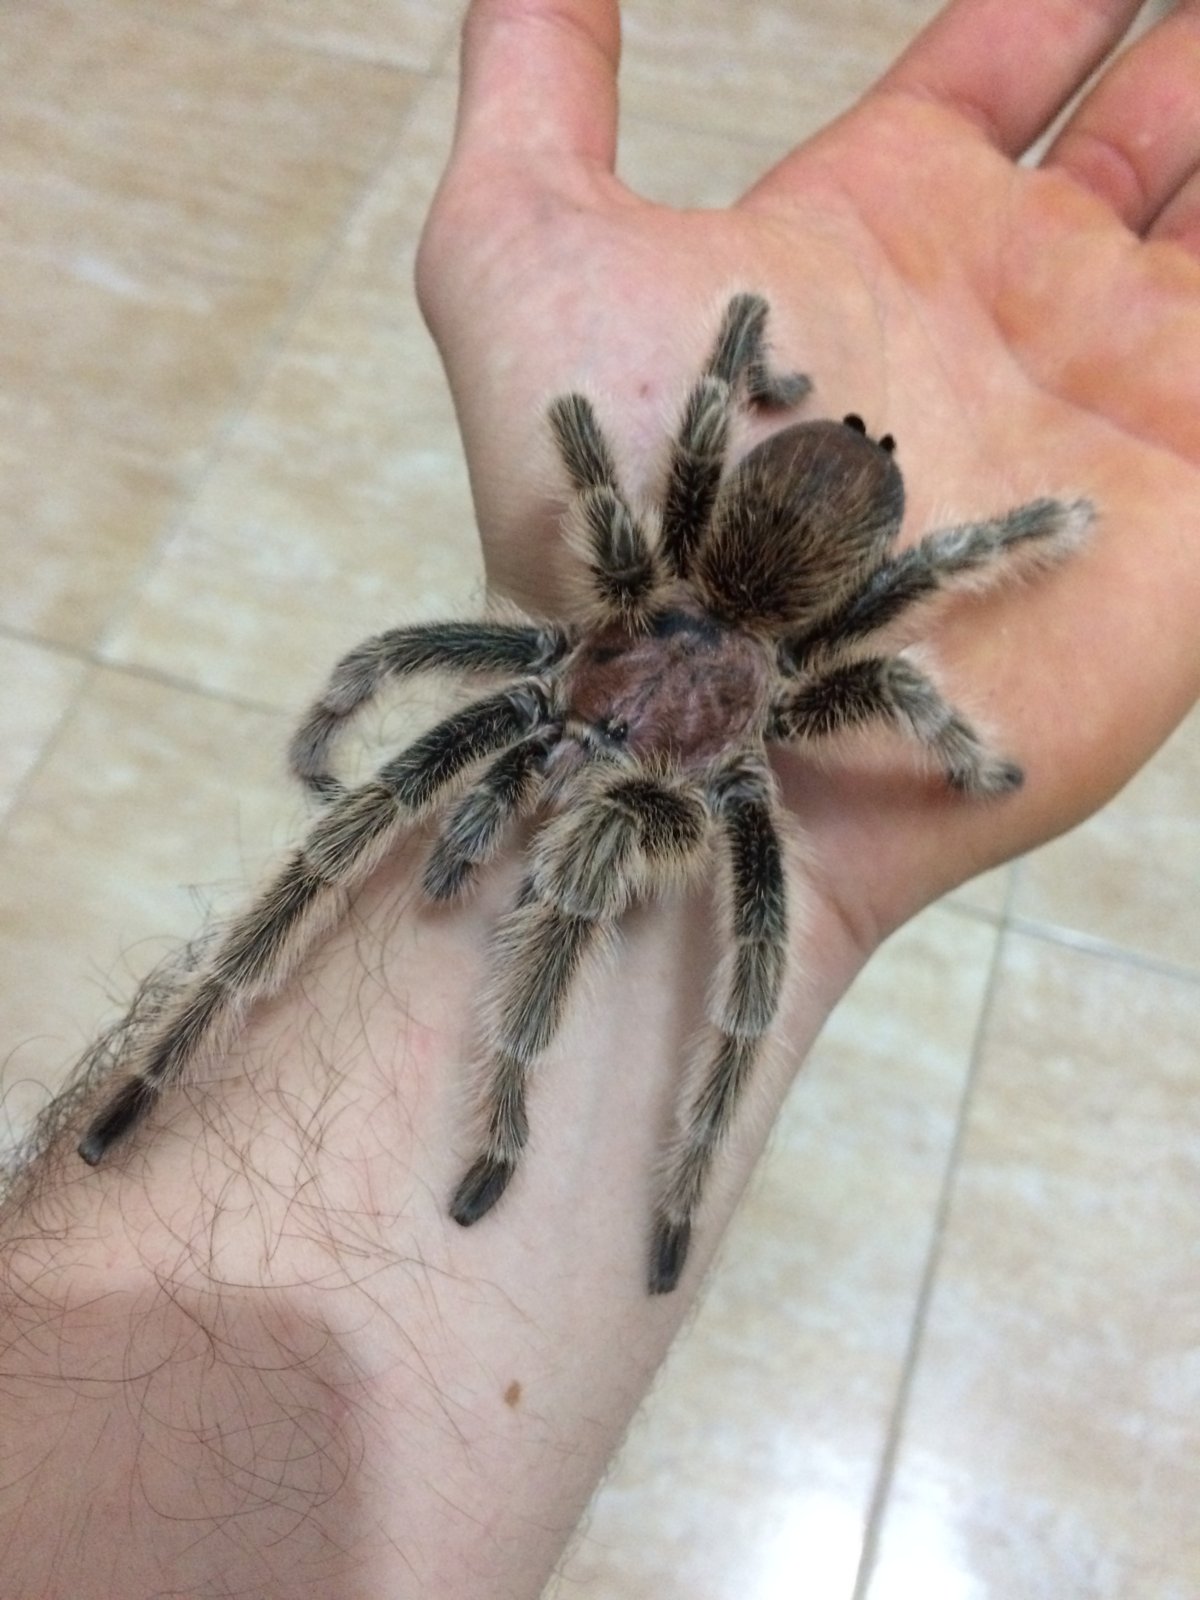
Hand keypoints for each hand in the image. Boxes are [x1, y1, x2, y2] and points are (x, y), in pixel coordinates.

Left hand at [417, 0, 1199, 952]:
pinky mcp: (1185, 513)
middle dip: (1184, 57)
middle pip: (1146, 126)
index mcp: (879, 226)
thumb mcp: (521, 252)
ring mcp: (1105, 403)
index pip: (1005, 59)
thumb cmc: (596, 504)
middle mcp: (1004, 304)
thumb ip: (535, 87)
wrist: (699, 727)